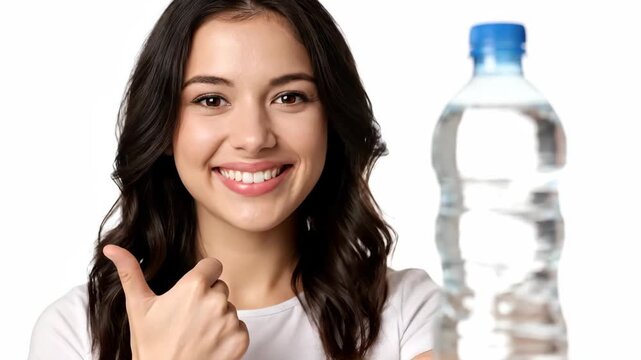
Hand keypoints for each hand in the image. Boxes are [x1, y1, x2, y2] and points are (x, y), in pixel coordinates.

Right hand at [103, 244, 248, 359]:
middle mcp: (216, 300)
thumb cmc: (150, 346)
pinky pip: (239, 328)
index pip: (213, 265)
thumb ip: (129, 272)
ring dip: (217, 319)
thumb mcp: (138, 307)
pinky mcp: (240, 340)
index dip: (202, 277)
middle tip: (188, 319)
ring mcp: (230, 321)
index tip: (190, 293)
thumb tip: (111, 248)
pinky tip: (208, 346)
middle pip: (220, 288)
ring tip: (196, 334)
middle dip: (208, 299)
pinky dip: (228, 337)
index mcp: (194, 286)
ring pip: (229, 309)